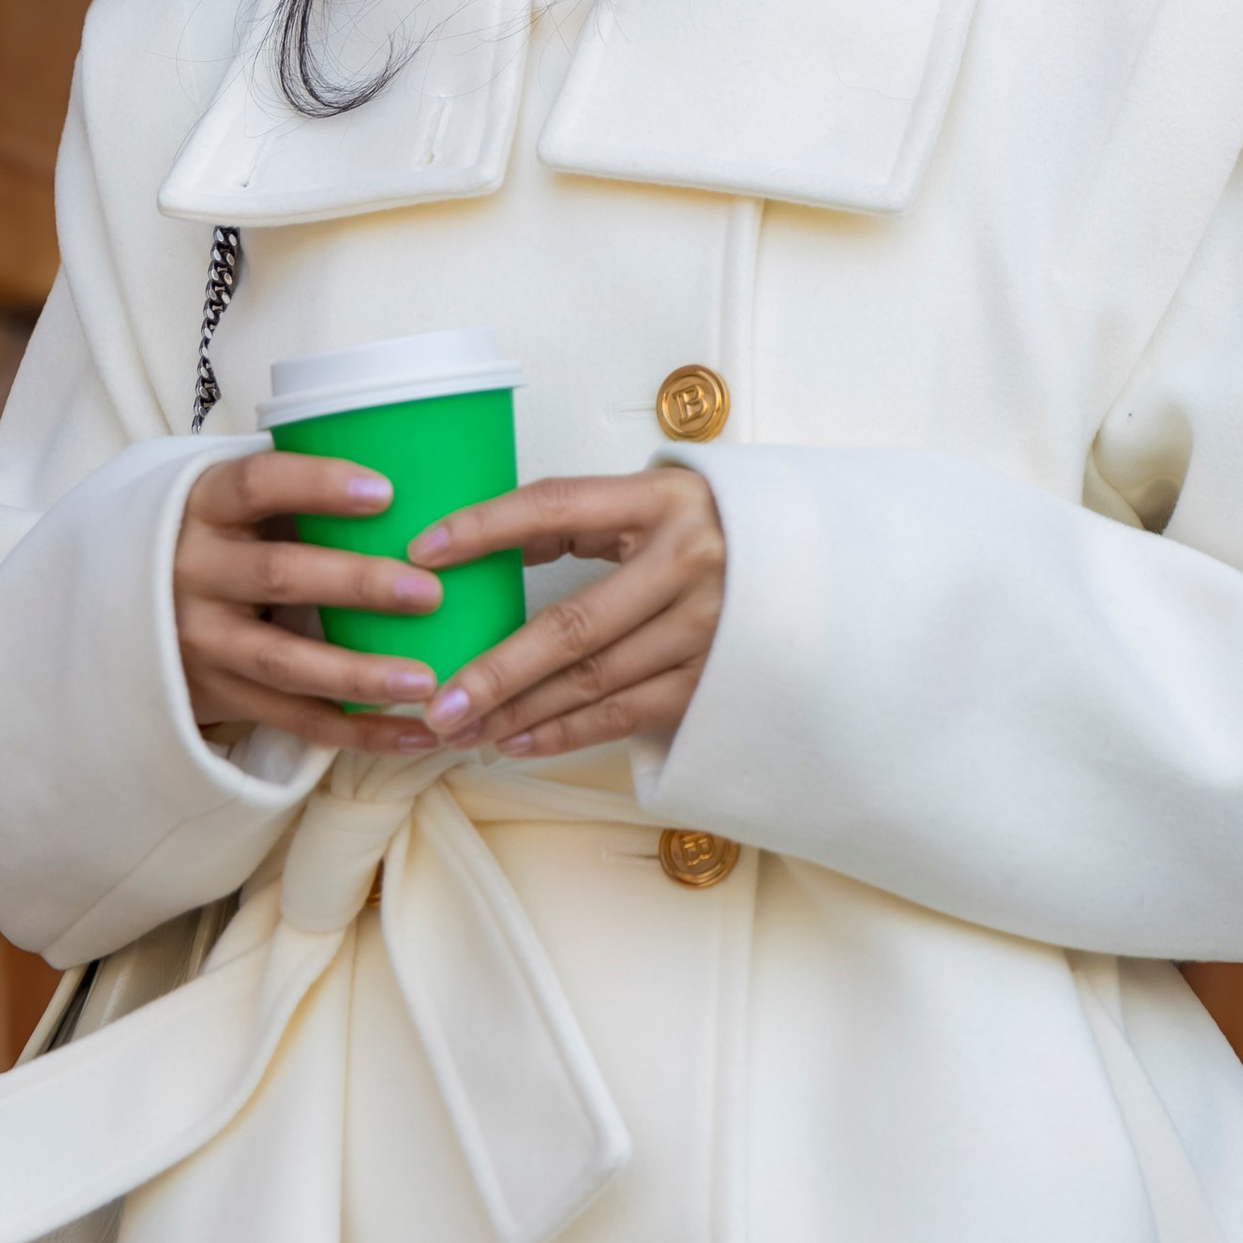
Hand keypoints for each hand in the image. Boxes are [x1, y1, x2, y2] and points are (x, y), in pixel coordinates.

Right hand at [172, 449, 446, 745]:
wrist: (127, 609)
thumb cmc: (220, 537)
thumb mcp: (236, 504)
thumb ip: (296, 495)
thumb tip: (414, 478)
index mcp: (205, 507)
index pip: (258, 484)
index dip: (319, 485)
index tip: (385, 492)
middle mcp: (195, 573)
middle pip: (280, 575)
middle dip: (358, 584)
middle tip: (429, 592)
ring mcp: (203, 642)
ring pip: (286, 663)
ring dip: (360, 675)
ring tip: (426, 680)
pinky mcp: (219, 696)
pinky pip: (294, 720)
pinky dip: (358, 732)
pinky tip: (414, 732)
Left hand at [409, 467, 725, 760]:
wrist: (818, 570)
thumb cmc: (713, 528)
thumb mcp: (655, 500)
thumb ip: (582, 518)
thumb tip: (491, 546)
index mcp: (662, 500)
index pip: (555, 505)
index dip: (486, 527)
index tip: (424, 551)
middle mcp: (687, 563)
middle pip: (571, 624)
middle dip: (495, 669)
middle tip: (434, 700)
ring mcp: (704, 629)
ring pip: (592, 680)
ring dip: (518, 711)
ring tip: (458, 726)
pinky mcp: (712, 681)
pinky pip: (624, 714)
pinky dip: (565, 733)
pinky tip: (514, 742)